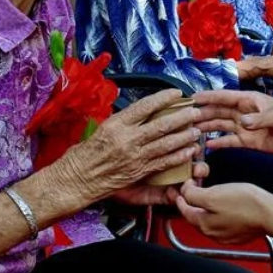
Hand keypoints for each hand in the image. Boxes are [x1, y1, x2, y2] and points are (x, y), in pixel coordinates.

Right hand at [55, 89, 202, 204]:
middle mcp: (127, 138)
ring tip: (196, 130)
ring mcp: (134, 156)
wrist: (75, 179)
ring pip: (166, 143)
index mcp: (116, 124)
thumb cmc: (85, 154)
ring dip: (184, 136)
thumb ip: (122, 122)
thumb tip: (140, 113)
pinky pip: (163, 162)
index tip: (177, 93)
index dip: (164, 98)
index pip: (145, 106)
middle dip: (181, 117)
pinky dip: (178, 156)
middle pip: (161, 124)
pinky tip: (189, 150)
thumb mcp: (101, 129)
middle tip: (194, 112)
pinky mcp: (138, 171)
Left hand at [177, 182, 272, 244]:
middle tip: (191, 191)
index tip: (180, 190)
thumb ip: (194, 195)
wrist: (270, 214)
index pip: (185, 211)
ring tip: (208, 196)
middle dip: (192, 204)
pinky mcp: (239, 234)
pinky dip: (220, 214)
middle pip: (196, 217)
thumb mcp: (213, 195)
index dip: (180, 198)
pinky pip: (224, 223)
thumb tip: (185, 193)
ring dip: (206, 209)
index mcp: (203, 224)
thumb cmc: (244, 203)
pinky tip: (225, 205)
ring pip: (210, 220)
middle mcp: (213, 233)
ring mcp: (227, 236)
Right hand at [193, 89, 272, 155]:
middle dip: (203, 113)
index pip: (225, 97)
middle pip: (219, 112)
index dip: (209, 97)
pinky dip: (219, 143)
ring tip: (191, 131)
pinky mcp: (248, 141)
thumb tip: (243, 122)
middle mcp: (244, 112)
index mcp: (248, 100)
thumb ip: (259, 119)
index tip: (192, 98)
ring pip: (221, 126)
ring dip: (208, 127)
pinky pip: (230, 141)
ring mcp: (245, 127)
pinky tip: (207, 146)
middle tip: (186, 118)